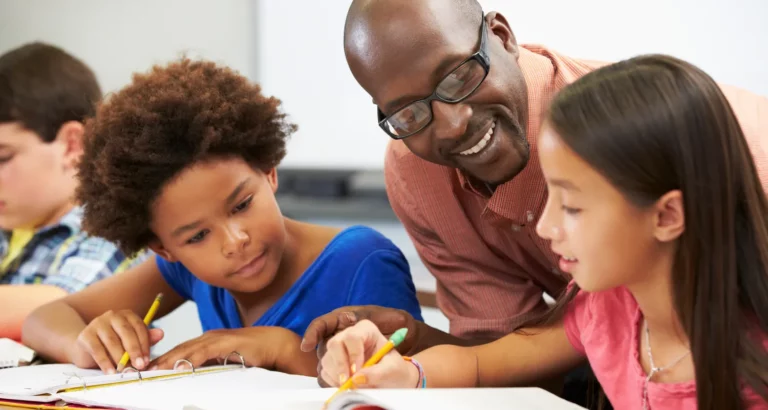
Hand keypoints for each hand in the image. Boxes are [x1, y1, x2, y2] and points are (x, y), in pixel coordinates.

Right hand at [70, 309, 163, 373]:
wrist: (85, 348)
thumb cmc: (113, 345)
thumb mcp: (130, 342)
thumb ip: (145, 339)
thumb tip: (161, 334)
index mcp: (127, 315)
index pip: (139, 327)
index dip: (144, 344)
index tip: (147, 360)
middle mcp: (112, 315)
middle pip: (126, 332)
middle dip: (134, 350)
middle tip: (140, 366)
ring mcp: (97, 323)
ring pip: (112, 341)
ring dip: (120, 358)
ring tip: (125, 371)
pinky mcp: (85, 335)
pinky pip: (97, 350)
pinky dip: (105, 363)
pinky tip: (111, 372)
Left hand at [149, 326, 316, 375]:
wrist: (274, 343)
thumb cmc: (253, 352)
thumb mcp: (227, 359)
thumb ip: (212, 363)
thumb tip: (195, 373)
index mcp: (208, 340)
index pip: (181, 350)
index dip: (163, 358)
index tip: (148, 368)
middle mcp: (209, 336)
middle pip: (179, 348)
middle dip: (160, 359)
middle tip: (142, 369)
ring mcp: (217, 338)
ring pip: (187, 349)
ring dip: (169, 359)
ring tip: (153, 369)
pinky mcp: (226, 343)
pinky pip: (204, 352)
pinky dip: (190, 359)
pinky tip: (180, 366)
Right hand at [320, 320, 418, 388]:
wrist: (391, 380)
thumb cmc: (394, 370)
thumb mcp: (393, 370)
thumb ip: (377, 373)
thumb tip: (356, 378)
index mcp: (366, 330)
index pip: (353, 336)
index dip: (353, 354)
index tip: (357, 371)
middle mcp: (349, 336)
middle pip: (334, 344)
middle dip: (340, 365)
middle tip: (349, 382)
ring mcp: (339, 349)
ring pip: (327, 359)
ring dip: (337, 375)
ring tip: (353, 386)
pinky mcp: (332, 363)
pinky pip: (325, 372)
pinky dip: (334, 381)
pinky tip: (347, 385)